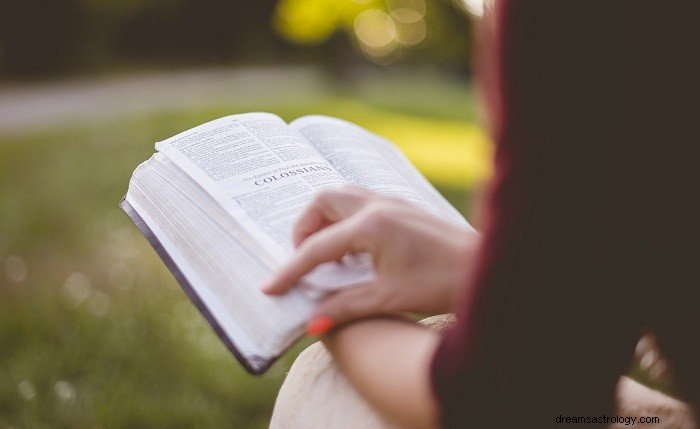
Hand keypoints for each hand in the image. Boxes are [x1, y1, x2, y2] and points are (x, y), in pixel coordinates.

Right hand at [262, 185, 478, 328]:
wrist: (486, 268)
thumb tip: (312, 323)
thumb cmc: (443, 283)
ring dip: (324, 220)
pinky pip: (359, 202)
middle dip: (304, 229)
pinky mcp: (402, 207)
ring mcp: (391, 202)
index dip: (290, 270)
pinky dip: (344, 220)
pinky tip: (353, 250)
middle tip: (304, 261)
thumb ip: (345, 307)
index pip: (317, 247)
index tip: (270, 288)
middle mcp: (378, 205)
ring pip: (341, 196)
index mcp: (371, 226)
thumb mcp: (388, 298)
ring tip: (326, 255)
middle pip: (322, 201)